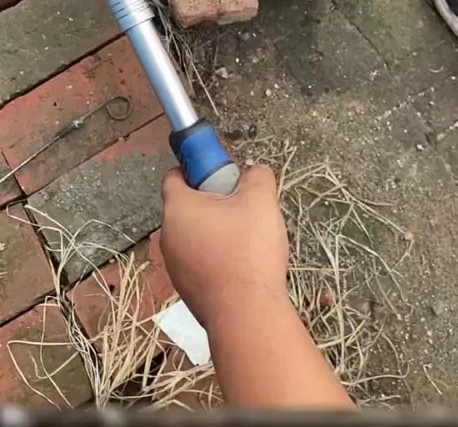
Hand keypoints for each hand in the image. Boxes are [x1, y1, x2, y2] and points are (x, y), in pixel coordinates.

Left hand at [160, 164, 288, 328]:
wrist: (246, 316)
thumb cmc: (248, 251)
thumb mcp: (261, 200)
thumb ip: (257, 176)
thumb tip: (254, 172)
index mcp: (178, 209)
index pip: (174, 176)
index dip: (197, 169)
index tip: (222, 176)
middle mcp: (168, 236)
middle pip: (187, 206)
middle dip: (213, 202)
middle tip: (241, 209)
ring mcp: (174, 266)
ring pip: (194, 235)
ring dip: (216, 231)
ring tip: (246, 240)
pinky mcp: (186, 289)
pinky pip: (199, 261)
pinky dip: (216, 257)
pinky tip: (241, 266)